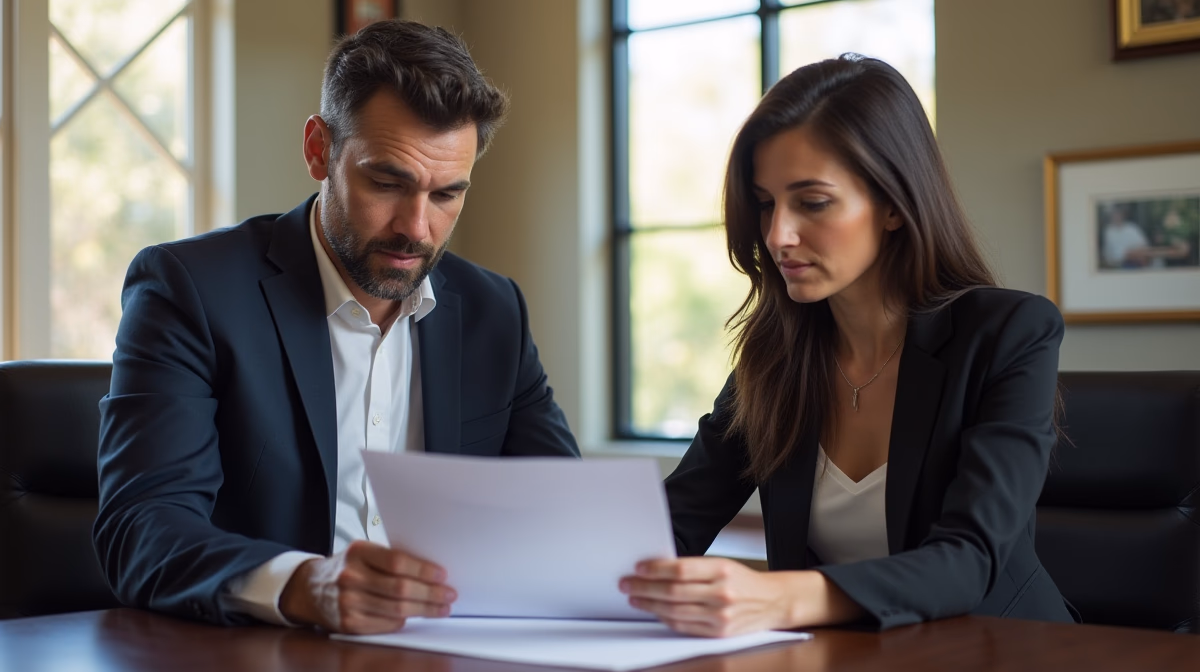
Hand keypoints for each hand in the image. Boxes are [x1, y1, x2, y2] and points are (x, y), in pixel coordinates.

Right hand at [279, 540, 455, 633]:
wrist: (309, 588)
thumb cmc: (345, 567)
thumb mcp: (363, 553)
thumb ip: (390, 559)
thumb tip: (430, 572)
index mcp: (358, 552)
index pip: (398, 562)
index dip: (424, 570)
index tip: (442, 575)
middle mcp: (351, 577)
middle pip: (401, 589)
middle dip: (431, 594)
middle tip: (449, 595)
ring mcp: (348, 602)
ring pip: (396, 610)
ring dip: (425, 610)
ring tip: (441, 608)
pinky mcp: (349, 623)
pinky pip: (385, 624)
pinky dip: (403, 621)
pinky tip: (414, 616)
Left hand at [620, 558, 862, 636]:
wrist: (773, 602)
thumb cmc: (744, 581)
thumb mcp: (723, 564)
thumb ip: (694, 568)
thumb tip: (657, 568)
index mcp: (722, 570)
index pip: (680, 570)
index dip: (655, 569)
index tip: (638, 568)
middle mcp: (721, 593)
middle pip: (673, 591)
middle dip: (645, 587)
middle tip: (627, 583)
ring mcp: (720, 616)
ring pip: (674, 611)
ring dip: (649, 604)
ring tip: (635, 598)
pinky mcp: (718, 633)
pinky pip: (684, 626)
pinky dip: (665, 618)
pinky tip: (654, 611)